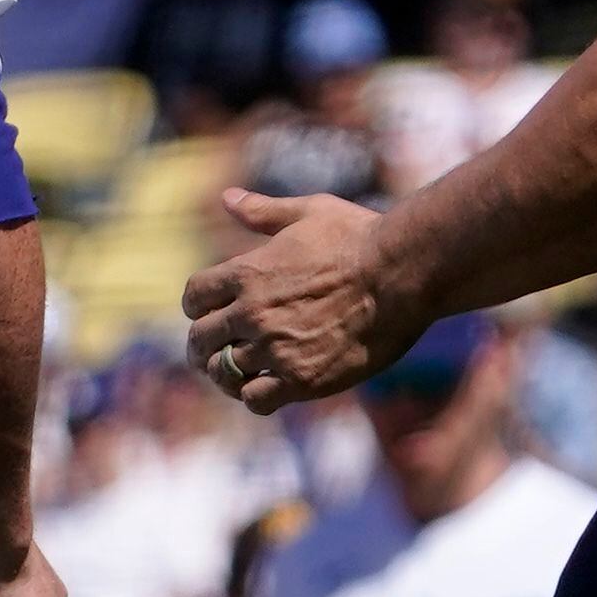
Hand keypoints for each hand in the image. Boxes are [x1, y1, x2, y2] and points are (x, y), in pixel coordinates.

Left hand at [185, 191, 409, 410]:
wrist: (402, 274)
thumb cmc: (360, 237)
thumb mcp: (309, 211)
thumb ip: (264, 211)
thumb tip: (227, 198)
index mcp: (248, 272)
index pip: (194, 297)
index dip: (198, 307)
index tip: (209, 313)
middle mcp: (252, 312)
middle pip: (201, 339)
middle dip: (203, 345)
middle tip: (213, 352)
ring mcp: (275, 348)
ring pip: (225, 372)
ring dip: (228, 373)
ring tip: (241, 373)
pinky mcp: (302, 378)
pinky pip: (256, 399)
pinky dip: (255, 396)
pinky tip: (269, 388)